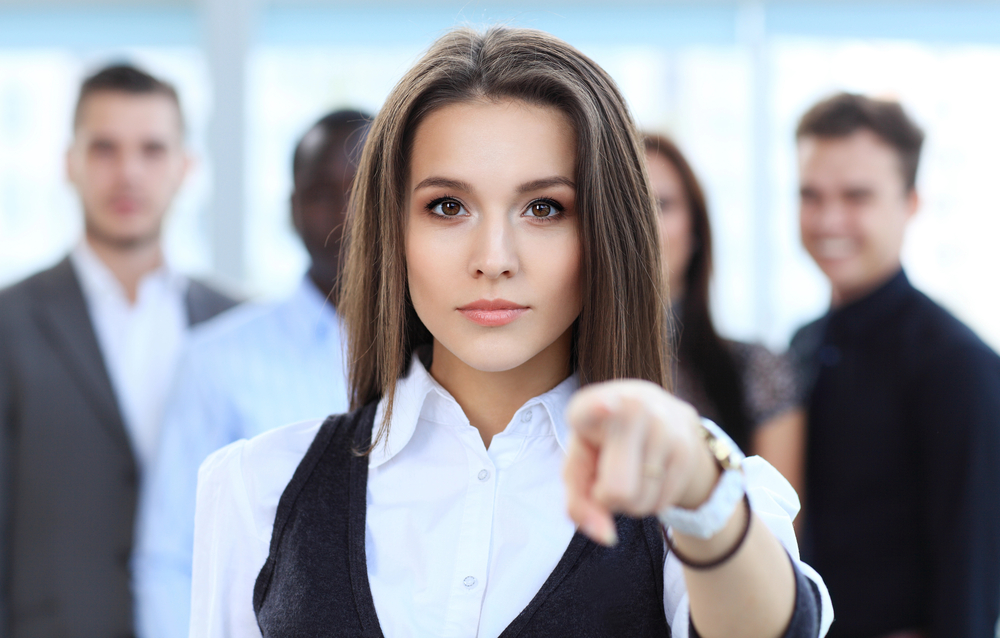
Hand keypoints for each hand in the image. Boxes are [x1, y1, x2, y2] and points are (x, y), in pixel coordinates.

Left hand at [563, 380, 719, 545]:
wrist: (662, 420)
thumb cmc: (604, 445)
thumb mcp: (580, 468)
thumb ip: (579, 504)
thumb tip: (606, 536)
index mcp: (590, 404)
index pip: (592, 408)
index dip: (598, 409)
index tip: (606, 406)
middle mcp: (632, 408)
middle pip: (616, 491)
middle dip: (607, 500)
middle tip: (607, 477)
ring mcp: (665, 427)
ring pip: (639, 503)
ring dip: (630, 502)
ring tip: (632, 471)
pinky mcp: (687, 450)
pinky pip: (660, 504)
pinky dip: (650, 501)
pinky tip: (650, 474)